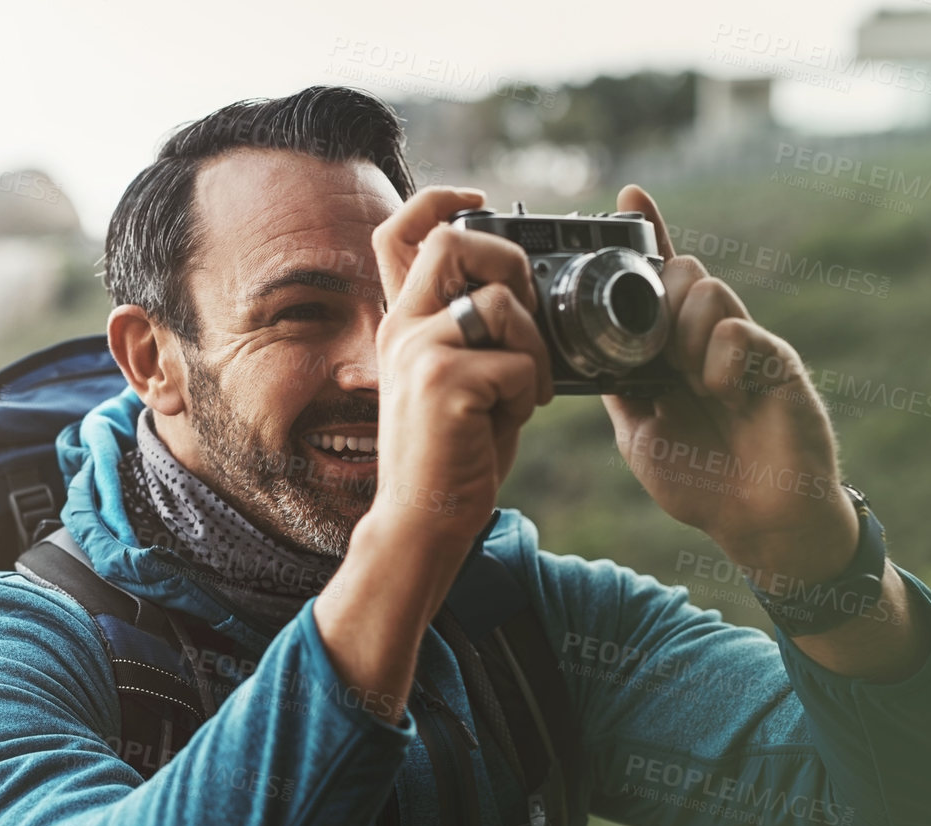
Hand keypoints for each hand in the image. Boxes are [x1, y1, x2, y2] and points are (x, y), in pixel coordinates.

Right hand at [368, 185, 554, 554]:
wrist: (424, 520)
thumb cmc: (452, 455)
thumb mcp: (455, 378)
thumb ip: (472, 331)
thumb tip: (523, 290)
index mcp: (403, 323)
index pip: (398, 233)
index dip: (440, 200)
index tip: (479, 202)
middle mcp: (402, 329)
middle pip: (450, 241)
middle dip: (507, 260)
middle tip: (525, 310)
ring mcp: (419, 353)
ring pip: (499, 304)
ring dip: (532, 346)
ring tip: (523, 389)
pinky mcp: (443, 384)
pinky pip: (516, 362)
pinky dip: (530, 391)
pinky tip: (510, 418)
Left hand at [603, 185, 856, 584]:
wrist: (758, 522)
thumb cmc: (703, 482)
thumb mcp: (638, 432)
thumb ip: (617, 386)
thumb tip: (584, 351)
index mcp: (676, 350)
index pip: (659, 279)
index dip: (648, 235)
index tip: (628, 196)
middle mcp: (711, 338)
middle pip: (681, 271)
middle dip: (656, 292)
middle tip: (656, 348)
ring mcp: (746, 345)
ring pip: (706, 290)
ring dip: (683, 326)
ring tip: (689, 376)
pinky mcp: (777, 361)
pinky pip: (736, 331)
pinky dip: (717, 359)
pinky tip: (721, 391)